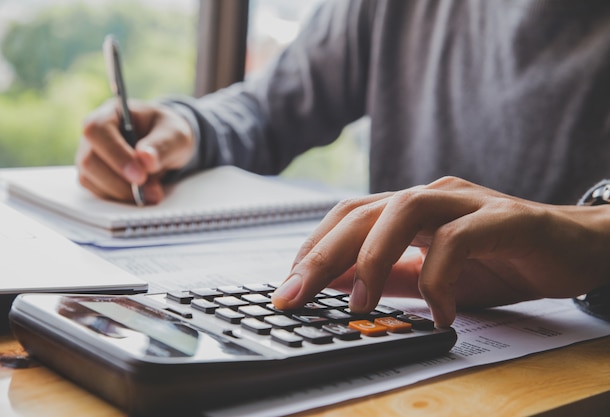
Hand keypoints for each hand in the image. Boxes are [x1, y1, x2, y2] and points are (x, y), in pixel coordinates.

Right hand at [76, 100, 194, 203]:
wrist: (168, 146)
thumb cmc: (169, 133)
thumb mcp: (175, 134)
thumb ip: (162, 144)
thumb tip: (145, 159)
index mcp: (111, 114)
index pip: (98, 131)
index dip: (116, 155)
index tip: (140, 175)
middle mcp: (94, 135)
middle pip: (90, 160)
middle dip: (120, 182)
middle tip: (152, 192)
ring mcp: (91, 156)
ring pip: (91, 180)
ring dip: (122, 193)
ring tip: (153, 193)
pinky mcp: (94, 177)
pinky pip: (97, 192)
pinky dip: (120, 199)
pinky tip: (142, 196)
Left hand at [271, 177, 609, 327]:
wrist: (575, 247)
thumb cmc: (502, 258)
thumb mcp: (435, 274)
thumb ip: (393, 276)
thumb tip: (341, 286)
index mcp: (410, 209)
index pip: (347, 218)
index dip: (312, 249)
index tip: (287, 288)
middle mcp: (431, 197)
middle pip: (361, 212)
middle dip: (320, 256)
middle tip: (293, 296)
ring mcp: (466, 202)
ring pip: (402, 211)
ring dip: (372, 260)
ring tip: (362, 304)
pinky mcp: (504, 218)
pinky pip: (459, 240)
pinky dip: (440, 278)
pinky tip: (441, 311)